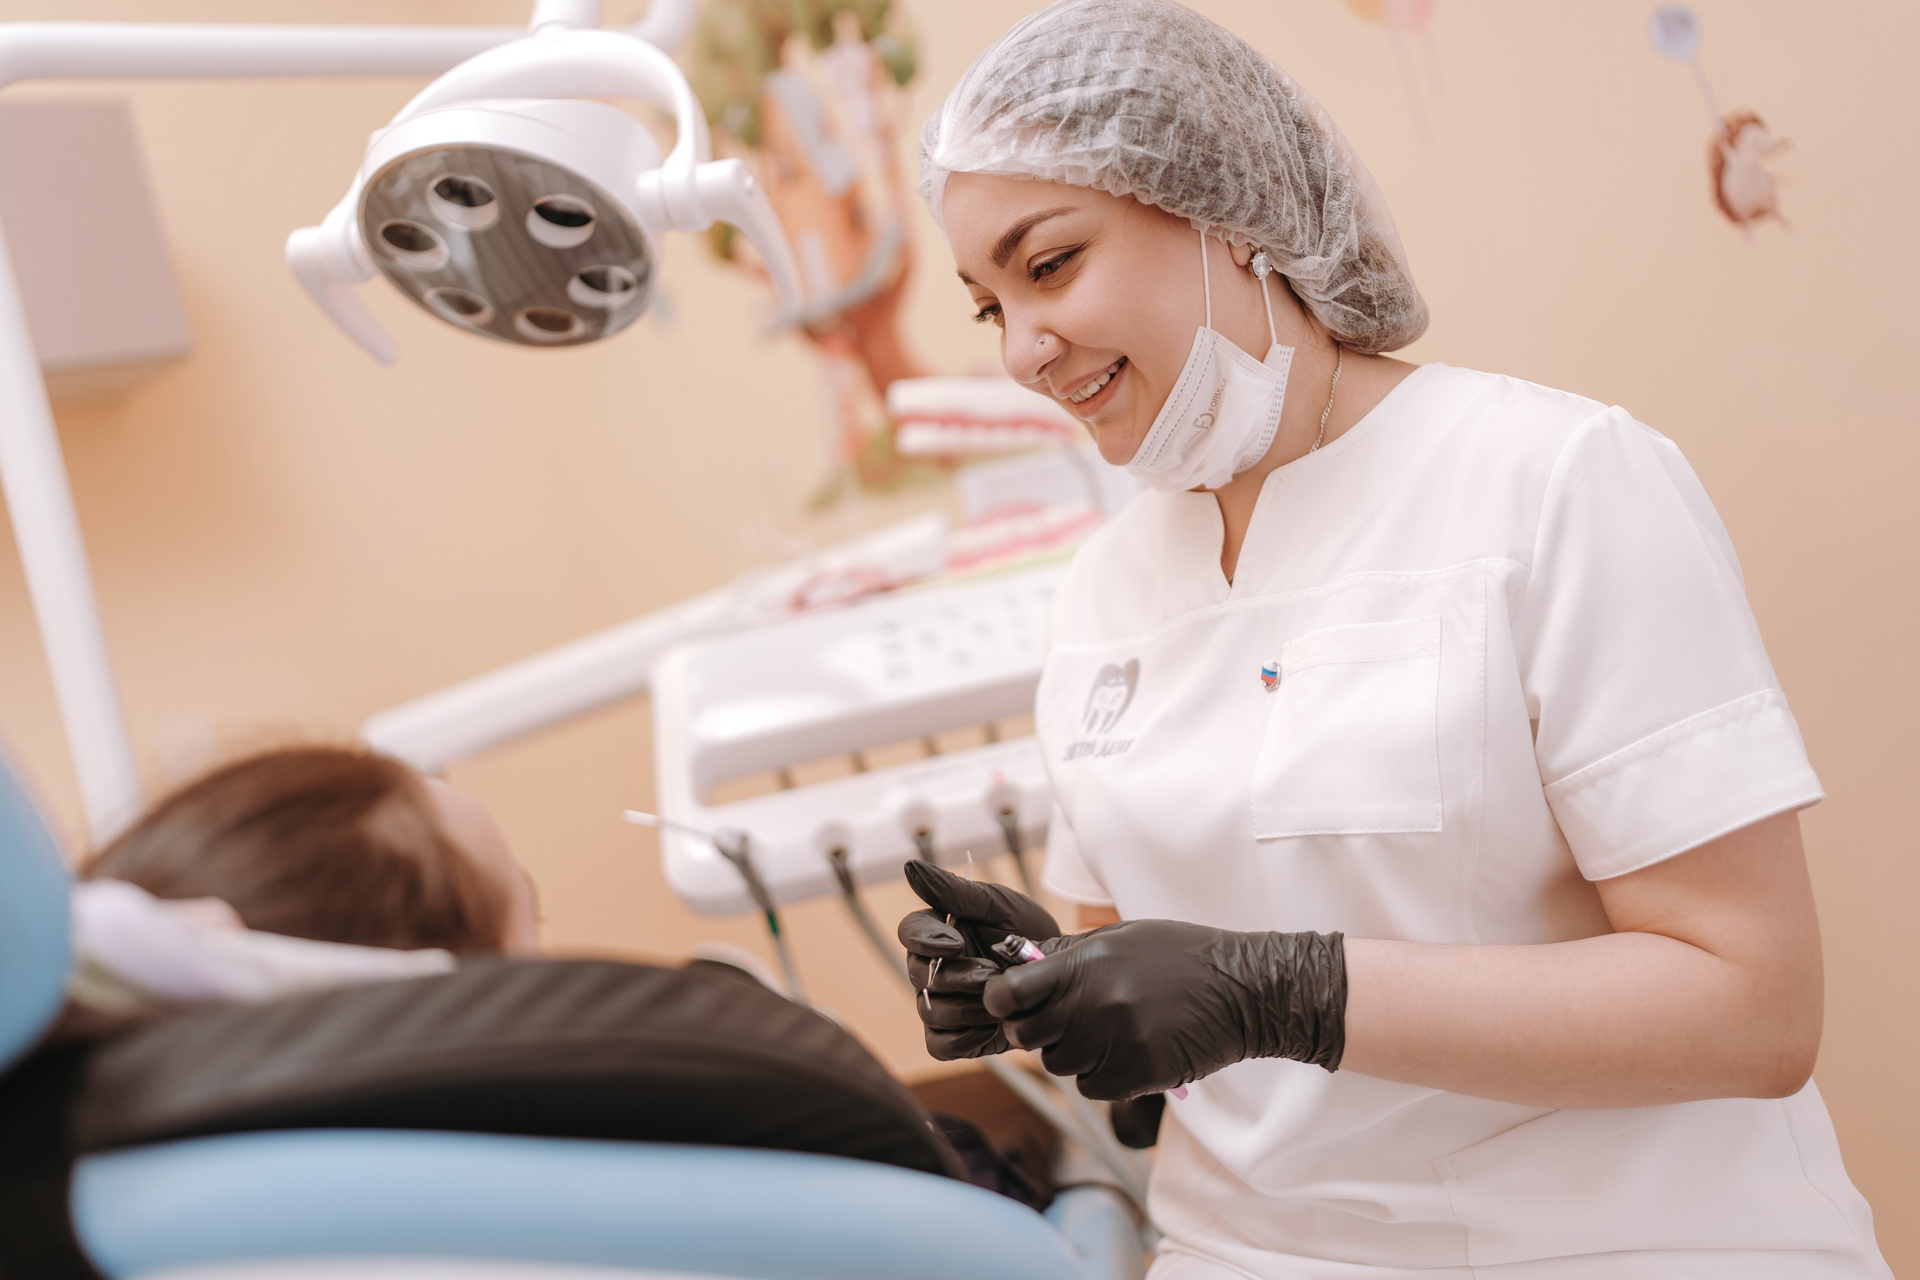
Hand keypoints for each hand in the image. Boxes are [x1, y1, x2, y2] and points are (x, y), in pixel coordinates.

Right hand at [897, 861, 1062, 1058]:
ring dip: (967, 1008)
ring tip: (1001, 1000)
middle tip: (993, 974)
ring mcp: (940, 1005)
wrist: (1060, 974)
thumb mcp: (997, 904)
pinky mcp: (955, 1037)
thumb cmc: (1026, 932)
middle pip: (919, 977)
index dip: (926, 940)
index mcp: (935, 932)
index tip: (956, 941)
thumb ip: (954, 891)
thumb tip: (909, 866)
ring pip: (930, 1012)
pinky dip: (966, 1037)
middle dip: (958, 977)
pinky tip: (996, 1024)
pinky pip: (940, 1045)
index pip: (909, 932)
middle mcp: (930, 970)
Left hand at [982, 918, 1347, 1100]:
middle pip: (1028, 1035)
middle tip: (1065, 1022)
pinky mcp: (1136, 1074)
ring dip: (1075, 1054)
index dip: (1001, 1001)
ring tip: (1111, 1032)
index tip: (1008, 1004)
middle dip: (1037, 1031)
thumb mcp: (1123, 937)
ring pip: (1060, 1064)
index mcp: (1086, 963)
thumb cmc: (1182, 957)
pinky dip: (1102, 1077)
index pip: (1009, 992)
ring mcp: (1115, 1041)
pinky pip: (1091, 1088)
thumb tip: (1020, 961)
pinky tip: (1130, 1053)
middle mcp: (1094, 1002)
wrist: (1243, 990)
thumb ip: (1070, 954)